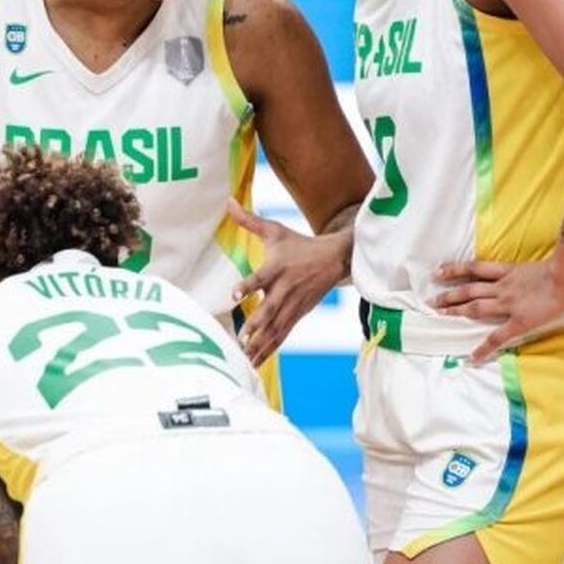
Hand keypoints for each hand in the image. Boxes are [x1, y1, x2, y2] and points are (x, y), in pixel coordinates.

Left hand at [227, 198, 350, 366]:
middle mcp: (285, 289)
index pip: (260, 277)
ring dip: (260, 342)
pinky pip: (282, 335)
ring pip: (276, 327)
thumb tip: (228, 201)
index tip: (235, 294)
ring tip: (243, 356)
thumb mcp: (275, 230)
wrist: (335, 259)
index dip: (248, 285)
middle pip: (270, 308)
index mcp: (277, 268)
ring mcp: (293, 305)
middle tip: (241, 337)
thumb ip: (248, 220)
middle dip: (256, 324)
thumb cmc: (299, 244)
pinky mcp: (297, 316)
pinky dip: (269, 349)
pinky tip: (254, 362)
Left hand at [430, 259, 563, 363]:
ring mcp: (508, 303)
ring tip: (439, 315)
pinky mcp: (519, 320)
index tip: (438, 272)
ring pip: (475, 306)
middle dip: (448, 295)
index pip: (474, 268)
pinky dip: (485, 347)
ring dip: (456, 311)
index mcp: (506, 272)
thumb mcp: (532, 267)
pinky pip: (498, 336)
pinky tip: (473, 357)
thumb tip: (518, 278)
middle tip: (430, 301)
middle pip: (468, 289)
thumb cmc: (559, 270)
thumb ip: (520, 273)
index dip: (454, 269)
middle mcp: (502, 287)